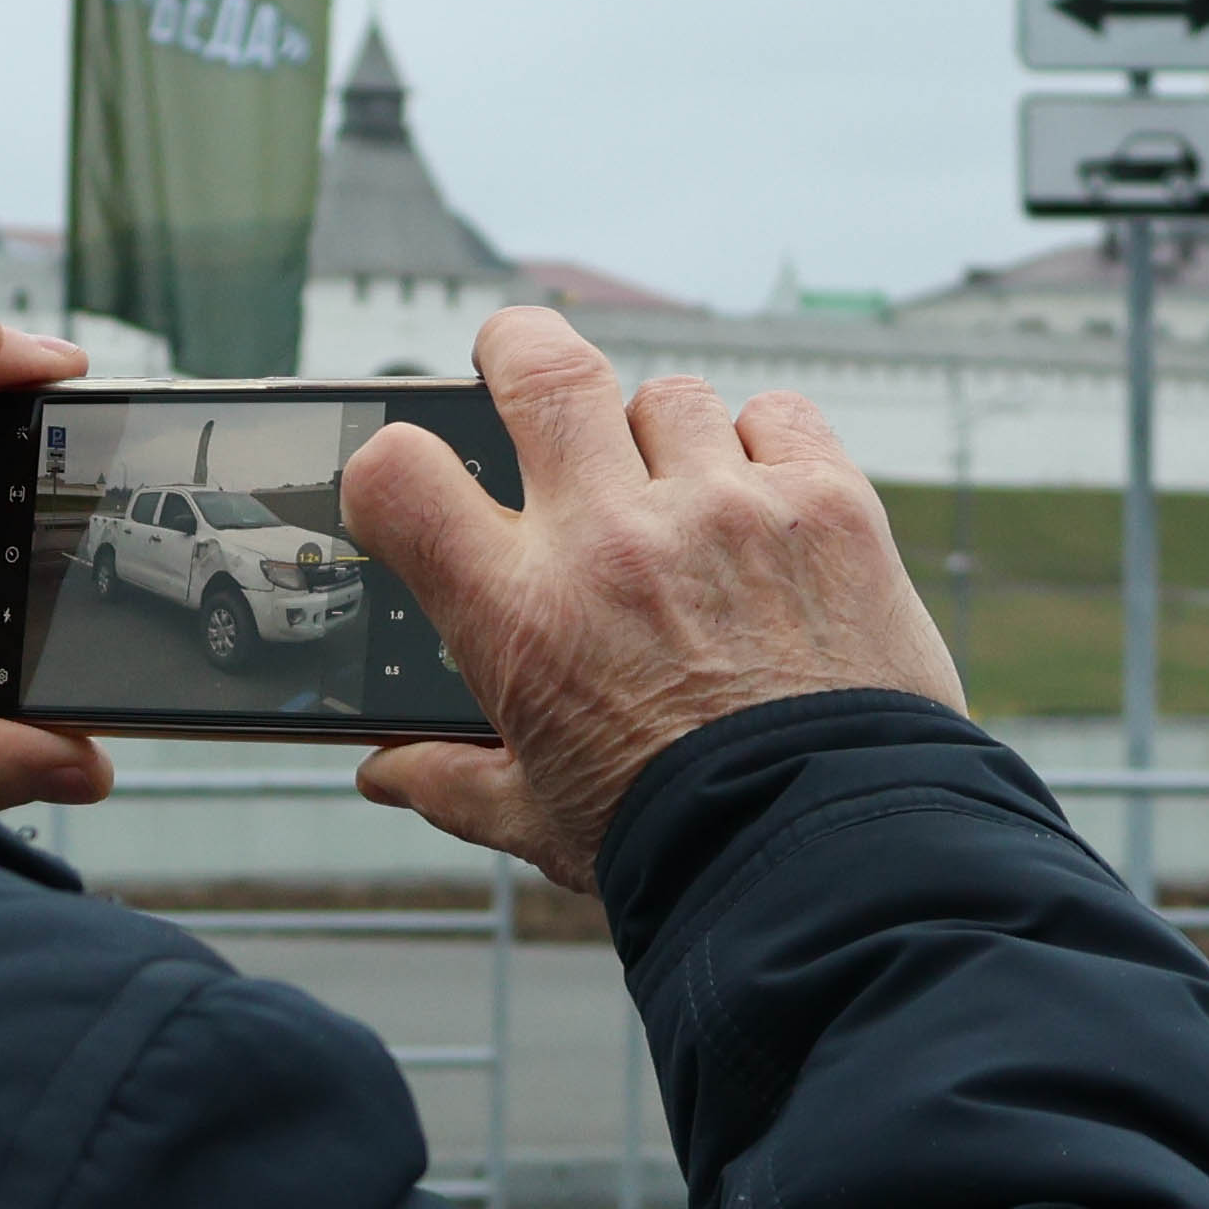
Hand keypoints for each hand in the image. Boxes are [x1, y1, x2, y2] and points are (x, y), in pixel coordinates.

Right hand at [340, 307, 966, 892]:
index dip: (392, 461)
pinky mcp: (824, 505)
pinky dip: (766, 446)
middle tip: (515, 359)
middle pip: (538, 367)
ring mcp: (723, 510)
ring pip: (666, 398)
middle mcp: (610, 539)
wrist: (825, 861)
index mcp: (519, 612)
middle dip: (516, 348)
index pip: (400, 474)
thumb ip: (450, 780)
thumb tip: (384, 771)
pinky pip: (778, 417)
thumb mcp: (536, 818)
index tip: (414, 475)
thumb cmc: (673, 844)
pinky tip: (766, 503)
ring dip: (661, 436)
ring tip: (683, 499)